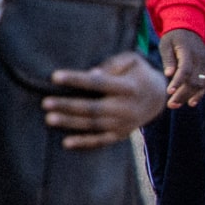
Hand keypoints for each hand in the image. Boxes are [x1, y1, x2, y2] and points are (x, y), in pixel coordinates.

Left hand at [43, 52, 166, 146]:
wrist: (159, 98)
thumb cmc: (137, 74)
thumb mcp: (132, 62)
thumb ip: (113, 65)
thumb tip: (93, 73)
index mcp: (129, 87)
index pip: (100, 83)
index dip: (77, 79)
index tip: (55, 77)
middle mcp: (126, 107)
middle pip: (94, 107)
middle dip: (68, 105)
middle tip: (46, 103)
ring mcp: (124, 123)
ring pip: (94, 125)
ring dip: (71, 122)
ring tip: (50, 118)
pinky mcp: (121, 134)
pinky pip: (101, 141)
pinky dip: (85, 143)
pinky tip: (66, 143)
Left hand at [160, 28, 204, 107]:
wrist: (190, 29)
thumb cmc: (174, 38)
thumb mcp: (166, 44)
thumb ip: (168, 59)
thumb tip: (168, 74)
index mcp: (188, 51)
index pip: (185, 69)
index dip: (178, 81)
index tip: (169, 92)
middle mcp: (200, 59)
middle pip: (194, 80)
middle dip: (182, 94)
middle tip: (170, 104)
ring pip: (202, 84)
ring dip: (190, 96)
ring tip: (177, 105)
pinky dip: (200, 94)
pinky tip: (191, 102)